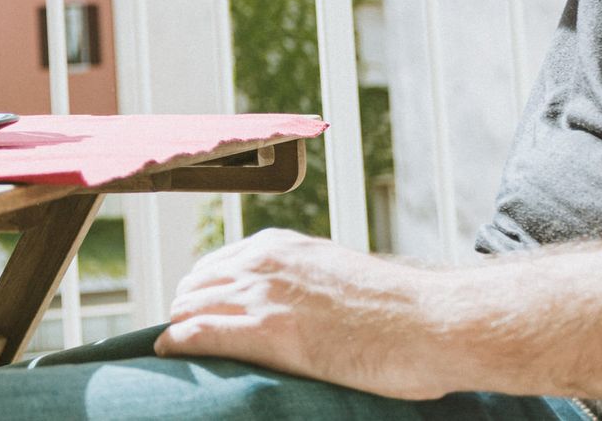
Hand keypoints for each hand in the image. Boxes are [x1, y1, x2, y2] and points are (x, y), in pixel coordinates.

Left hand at [153, 228, 454, 399]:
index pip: (214, 267)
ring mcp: (264, 293)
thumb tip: (292, 309)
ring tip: (173, 352)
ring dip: (178, 328)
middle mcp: (263, 262)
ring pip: (190, 307)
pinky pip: (201, 334)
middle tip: (184, 341)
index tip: (197, 316)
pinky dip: (178, 344)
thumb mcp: (336, 279)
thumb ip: (303, 285)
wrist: (433, 321)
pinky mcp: (270, 331)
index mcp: (279, 247)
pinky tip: (168, 354)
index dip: (201, 296)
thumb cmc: (399, 312)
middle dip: (184, 312)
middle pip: (195, 286)